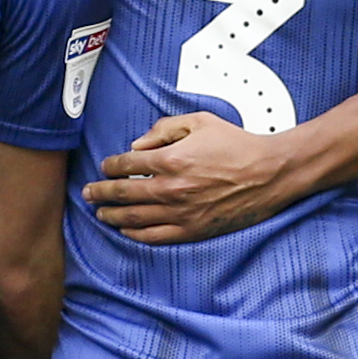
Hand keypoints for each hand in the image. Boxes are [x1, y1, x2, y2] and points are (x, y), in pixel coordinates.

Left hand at [81, 112, 313, 244]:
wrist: (269, 173)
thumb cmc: (237, 145)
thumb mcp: (200, 122)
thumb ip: (164, 128)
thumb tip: (137, 144)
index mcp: (170, 159)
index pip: (126, 164)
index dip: (110, 166)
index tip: (105, 167)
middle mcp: (170, 188)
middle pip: (122, 192)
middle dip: (100, 192)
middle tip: (88, 192)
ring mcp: (180, 212)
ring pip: (133, 217)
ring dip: (111, 215)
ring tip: (100, 213)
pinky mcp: (192, 230)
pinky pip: (154, 236)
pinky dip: (135, 234)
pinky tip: (125, 230)